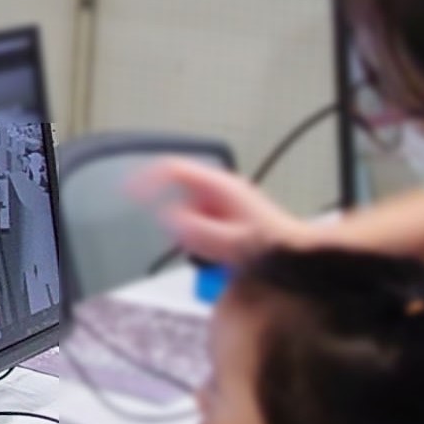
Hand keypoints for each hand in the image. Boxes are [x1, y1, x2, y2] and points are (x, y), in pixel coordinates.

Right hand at [130, 158, 305, 265]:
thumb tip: (167, 216)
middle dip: (175, 218)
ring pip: (187, 208)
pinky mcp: (225, 213)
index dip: (145, 177)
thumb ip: (195, 229)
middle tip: (189, 242)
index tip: (126, 190)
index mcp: (220, 185)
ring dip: (190, 230)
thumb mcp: (229, 241)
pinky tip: (218, 252)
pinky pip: (198, 220)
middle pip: (177, 191)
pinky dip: (199, 235)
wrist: (297, 255)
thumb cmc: (271, 245)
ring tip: (214, 251)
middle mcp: (221, 188)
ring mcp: (223, 200)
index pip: (172, 168)